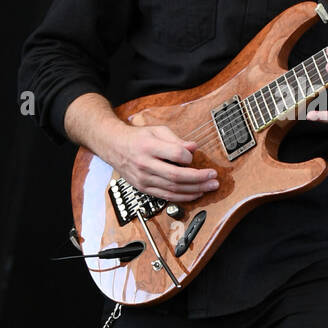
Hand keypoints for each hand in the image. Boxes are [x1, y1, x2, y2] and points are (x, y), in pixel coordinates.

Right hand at [105, 124, 219, 201]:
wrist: (114, 147)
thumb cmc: (137, 138)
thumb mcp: (157, 130)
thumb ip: (176, 139)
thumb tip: (194, 147)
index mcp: (148, 146)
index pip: (175, 154)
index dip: (189, 157)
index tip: (194, 156)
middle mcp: (145, 164)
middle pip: (176, 176)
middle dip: (199, 178)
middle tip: (213, 178)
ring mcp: (144, 179)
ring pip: (173, 189)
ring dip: (195, 189)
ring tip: (210, 187)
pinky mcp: (144, 188)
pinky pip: (167, 196)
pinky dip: (183, 197)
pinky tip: (195, 194)